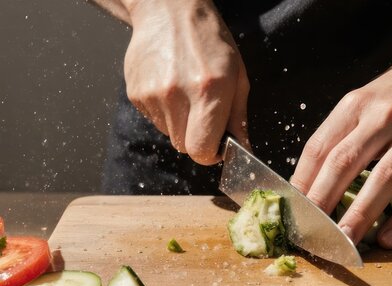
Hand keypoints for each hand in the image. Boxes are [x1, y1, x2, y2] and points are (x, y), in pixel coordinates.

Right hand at [123, 0, 249, 163]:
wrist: (170, 11)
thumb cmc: (209, 41)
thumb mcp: (237, 77)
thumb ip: (239, 119)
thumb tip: (243, 150)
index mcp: (209, 91)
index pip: (202, 150)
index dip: (210, 154)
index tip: (216, 147)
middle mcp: (177, 94)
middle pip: (184, 147)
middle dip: (197, 139)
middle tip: (204, 116)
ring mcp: (152, 94)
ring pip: (169, 135)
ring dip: (181, 124)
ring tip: (187, 94)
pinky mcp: (135, 93)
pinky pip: (154, 120)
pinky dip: (165, 112)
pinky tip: (171, 87)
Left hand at [291, 40, 391, 248]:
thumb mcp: (361, 104)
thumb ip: (338, 138)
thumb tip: (307, 183)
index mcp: (355, 105)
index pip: (319, 147)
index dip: (302, 181)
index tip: (293, 210)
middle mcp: (383, 116)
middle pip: (345, 162)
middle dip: (324, 200)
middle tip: (311, 232)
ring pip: (385, 177)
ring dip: (362, 213)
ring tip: (345, 240)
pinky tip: (389, 238)